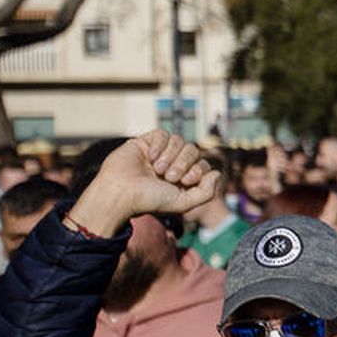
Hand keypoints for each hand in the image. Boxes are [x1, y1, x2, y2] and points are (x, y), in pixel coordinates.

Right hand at [73, 131, 218, 235]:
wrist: (120, 193)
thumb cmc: (149, 200)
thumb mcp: (183, 203)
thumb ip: (206, 192)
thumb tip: (216, 173)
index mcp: (182, 178)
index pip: (203, 164)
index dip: (198, 170)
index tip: (184, 181)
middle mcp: (172, 164)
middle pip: (193, 150)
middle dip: (184, 163)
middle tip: (169, 176)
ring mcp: (159, 153)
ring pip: (179, 140)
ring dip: (171, 155)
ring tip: (157, 169)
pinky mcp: (145, 143)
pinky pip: (162, 134)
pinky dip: (160, 145)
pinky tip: (150, 157)